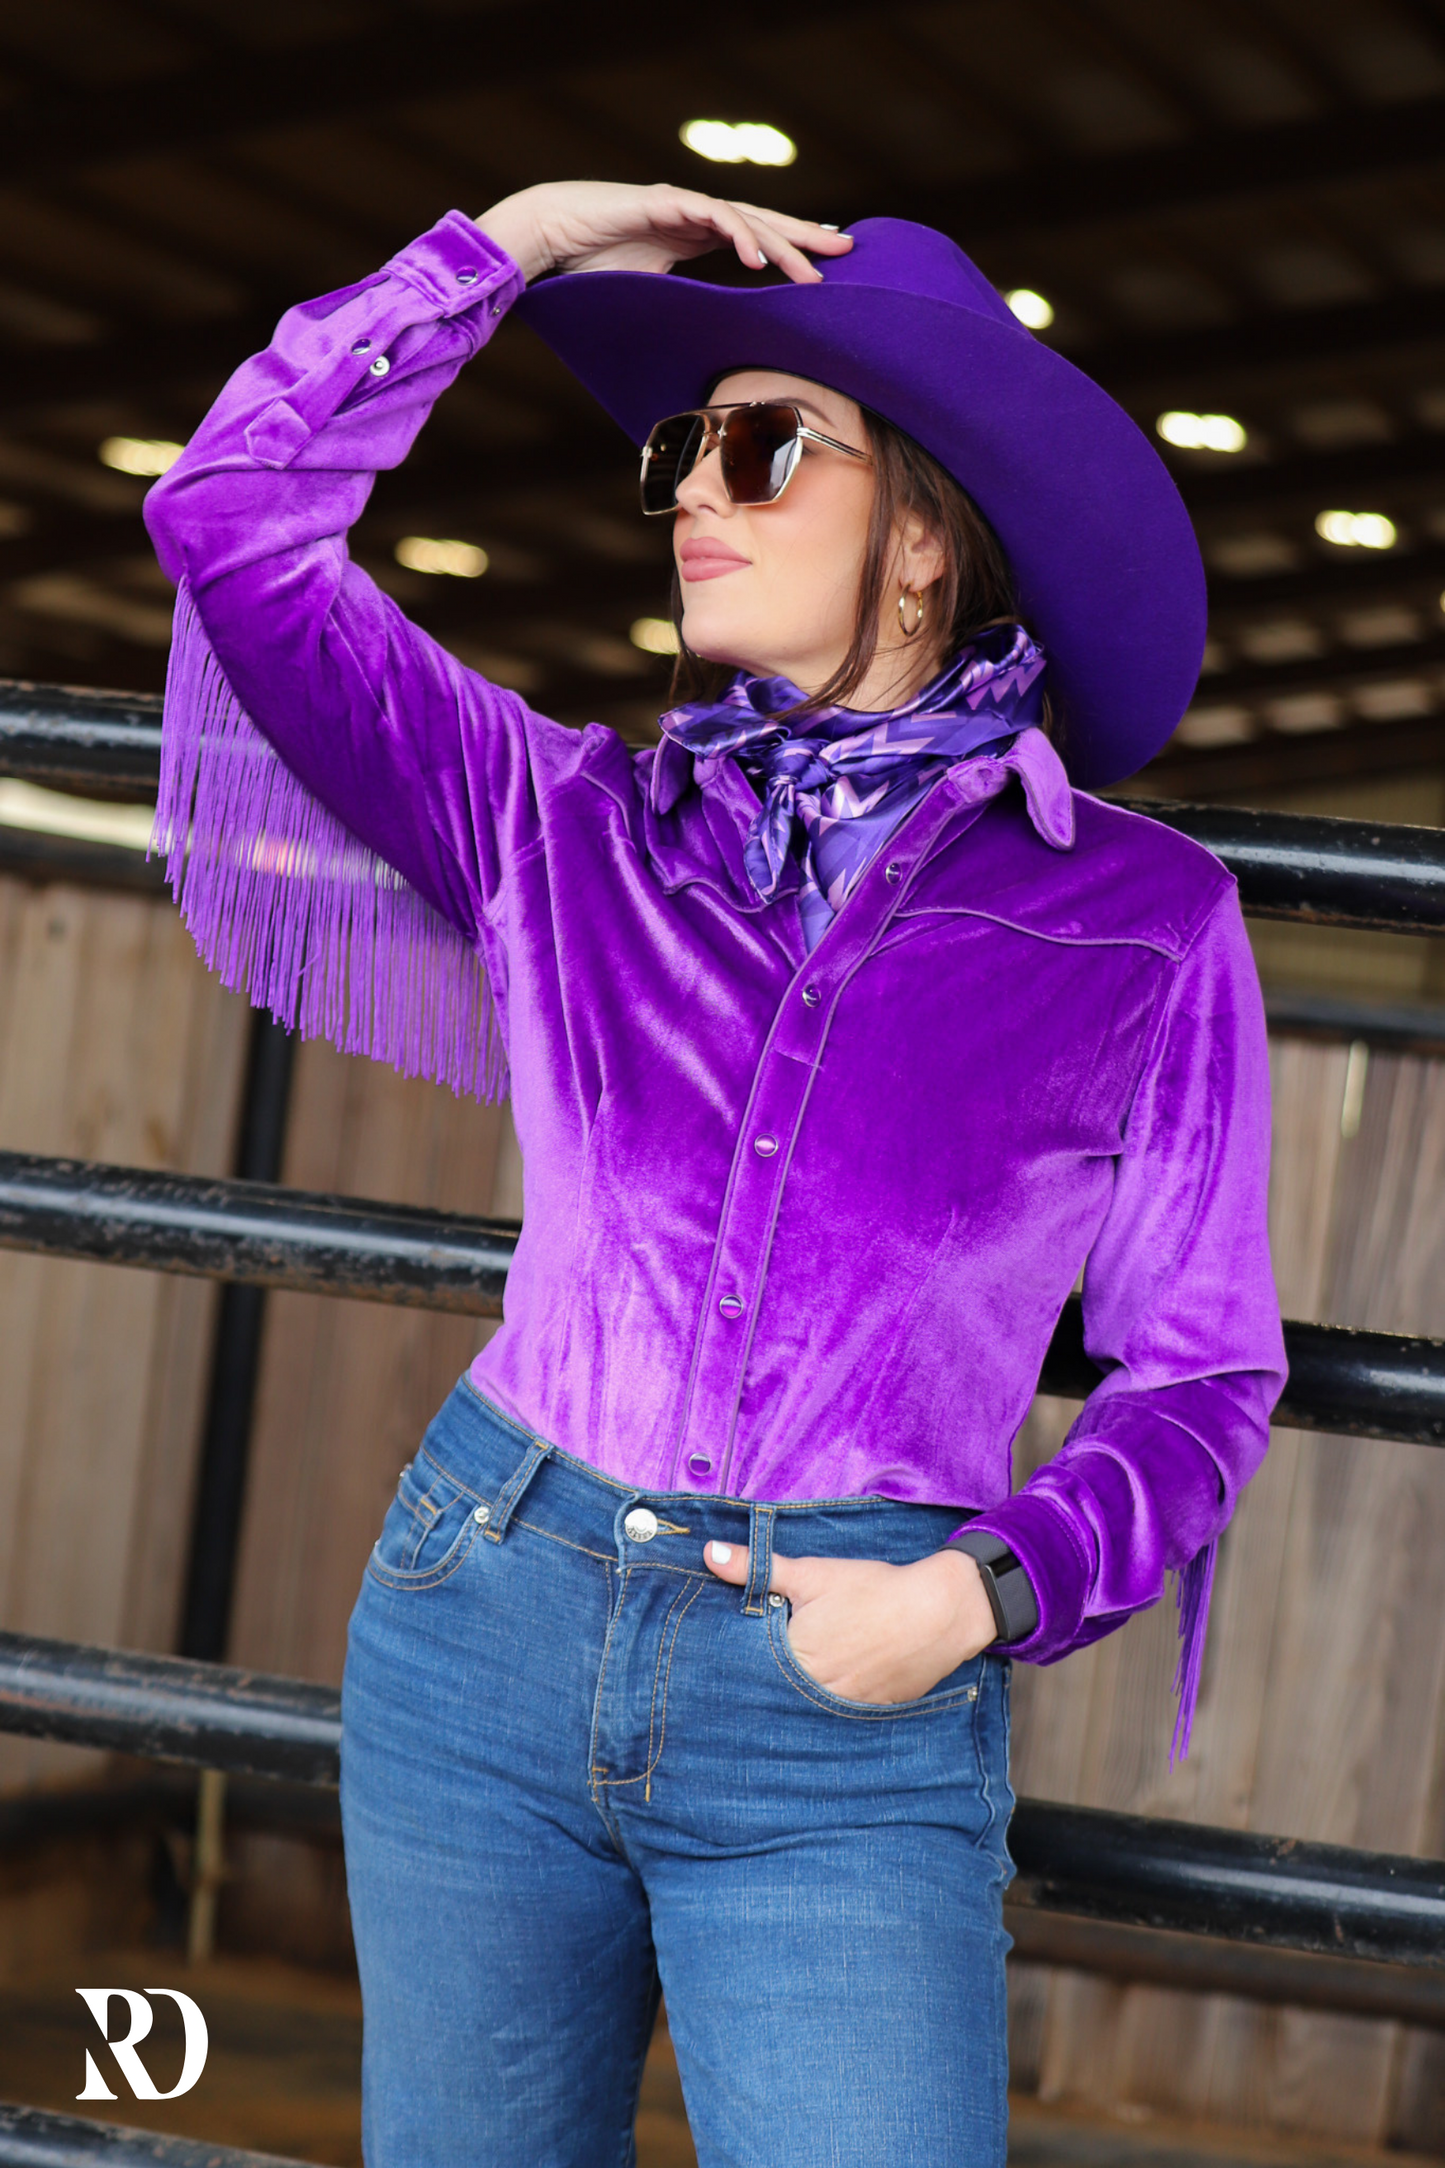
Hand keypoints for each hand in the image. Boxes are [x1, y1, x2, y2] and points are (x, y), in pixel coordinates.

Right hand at [473, 180, 852, 286]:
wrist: (551, 234)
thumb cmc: (590, 266)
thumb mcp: (647, 292)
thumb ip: (677, 304)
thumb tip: (700, 343)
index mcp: (695, 231)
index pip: (754, 235)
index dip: (789, 246)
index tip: (824, 262)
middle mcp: (696, 213)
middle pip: (763, 222)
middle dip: (805, 235)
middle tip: (847, 247)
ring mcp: (682, 204)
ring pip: (745, 219)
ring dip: (781, 243)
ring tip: (811, 268)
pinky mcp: (662, 203)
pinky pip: (710, 215)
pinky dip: (737, 233)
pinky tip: (758, 255)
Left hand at [705, 1541, 996, 1703]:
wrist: (940, 1612)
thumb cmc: (872, 1591)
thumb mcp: (813, 1573)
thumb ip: (759, 1568)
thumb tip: (709, 1553)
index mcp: (795, 1661)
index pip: (750, 1673)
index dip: (737, 1666)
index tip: (719, 1663)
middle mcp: (817, 1694)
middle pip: (776, 1695)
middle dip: (763, 1685)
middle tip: (743, 1680)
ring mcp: (846, 1709)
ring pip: (806, 1708)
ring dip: (794, 1698)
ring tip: (783, 1686)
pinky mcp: (872, 1713)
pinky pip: (839, 1715)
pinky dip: (827, 1704)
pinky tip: (824, 1690)